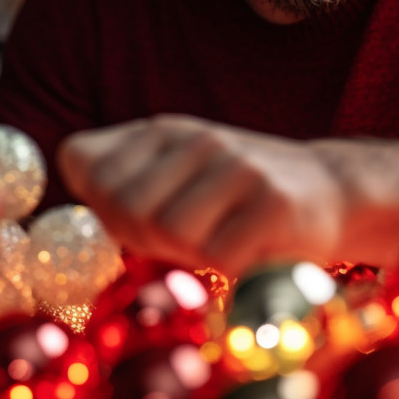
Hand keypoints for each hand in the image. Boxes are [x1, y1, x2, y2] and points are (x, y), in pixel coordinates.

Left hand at [57, 115, 345, 276]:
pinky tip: (253, 247)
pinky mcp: (272, 201)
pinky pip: (218, 256)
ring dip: (192, 255)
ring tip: (222, 238)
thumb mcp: (176, 177)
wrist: (332, 191)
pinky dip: (230, 268)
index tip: (135, 219)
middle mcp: (196, 137)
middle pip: (122, 204)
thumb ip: (120, 185)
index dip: (99, 206)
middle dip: (144, 238)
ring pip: (169, 232)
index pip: (84, 164)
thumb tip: (66, 193)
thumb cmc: (238, 200)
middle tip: (186, 240)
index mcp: (162, 130)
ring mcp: (236, 165)